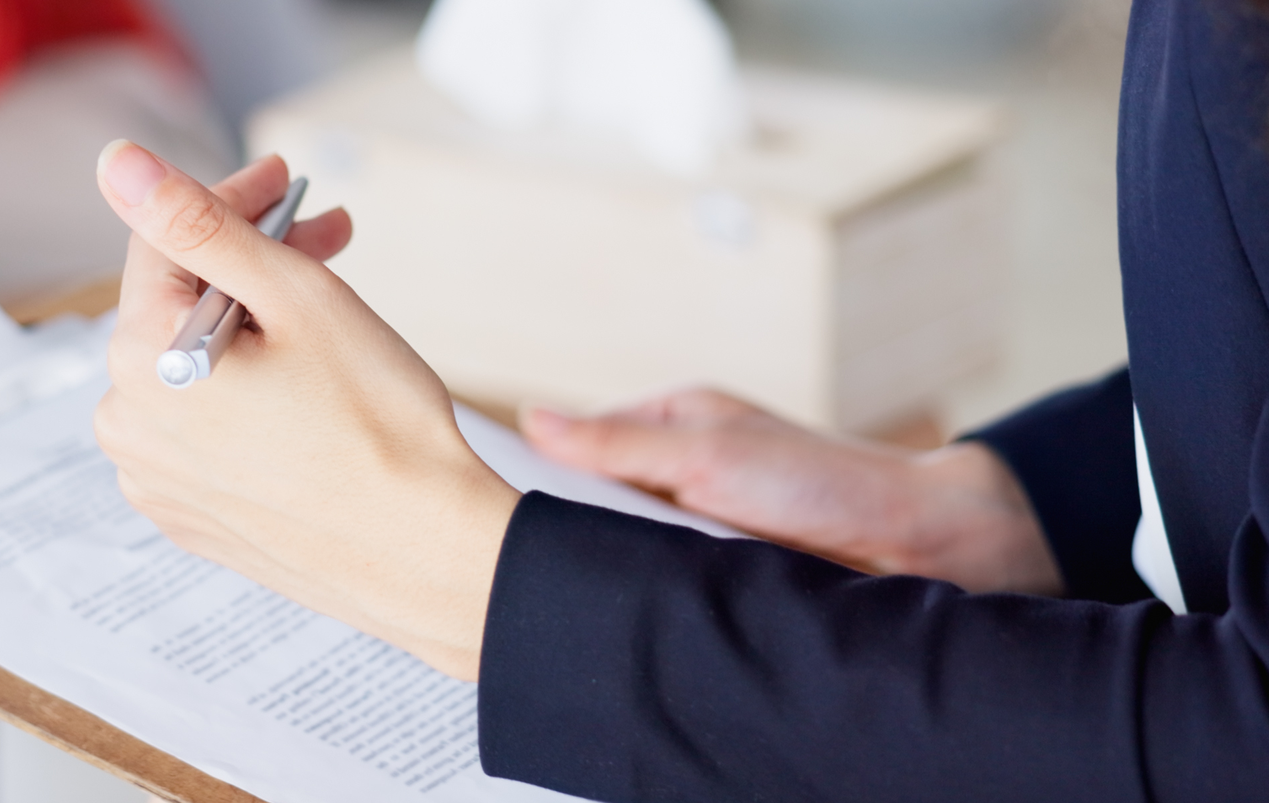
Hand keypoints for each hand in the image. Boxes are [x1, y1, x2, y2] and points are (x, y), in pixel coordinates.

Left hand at [92, 141, 521, 680]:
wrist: (426, 554)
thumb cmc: (377, 428)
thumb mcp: (295, 298)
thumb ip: (202, 223)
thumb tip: (122, 166)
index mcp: (141, 361)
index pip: (167, 243)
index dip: (234, 199)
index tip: (289, 181)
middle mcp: (128, 426)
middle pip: (179, 306)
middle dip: (252, 267)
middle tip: (332, 244)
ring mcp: (156, 479)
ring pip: (192, 366)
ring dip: (252, 331)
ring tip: (330, 325)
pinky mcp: (190, 516)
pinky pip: (202, 428)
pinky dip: (245, 395)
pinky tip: (310, 392)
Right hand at [521, 388, 1062, 594]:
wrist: (920, 545)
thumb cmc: (823, 479)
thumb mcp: (707, 452)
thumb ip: (618, 442)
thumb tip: (531, 417)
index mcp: (670, 424)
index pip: (576, 444)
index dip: (535, 470)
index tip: (491, 497)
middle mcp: (679, 471)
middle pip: (593, 500)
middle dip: (567, 526)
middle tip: (527, 557)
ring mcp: (696, 524)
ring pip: (625, 548)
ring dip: (614, 565)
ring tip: (583, 584)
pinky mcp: (716, 573)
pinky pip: (661, 584)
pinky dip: (649, 592)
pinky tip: (633, 607)